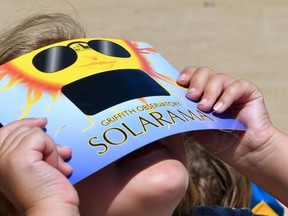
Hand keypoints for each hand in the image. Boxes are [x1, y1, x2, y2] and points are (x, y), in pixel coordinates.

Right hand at [0, 118, 78, 215]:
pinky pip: (40, 137)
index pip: (8, 131)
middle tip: (57, 158)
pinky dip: (53, 151)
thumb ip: (33, 147)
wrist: (51, 209)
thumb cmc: (47, 192)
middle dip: (45, 142)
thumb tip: (43, 127)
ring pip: (33, 133)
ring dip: (51, 150)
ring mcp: (4, 158)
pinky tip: (56, 167)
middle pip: (23, 130)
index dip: (26, 123)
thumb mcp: (36, 163)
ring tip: (55, 168)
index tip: (42, 121)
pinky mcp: (17, 158)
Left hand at [177, 67, 287, 204]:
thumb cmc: (217, 140)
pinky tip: (219, 109)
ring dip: (209, 92)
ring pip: (218, 78)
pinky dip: (226, 97)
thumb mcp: (195, 126)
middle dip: (196, 83)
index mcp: (203, 92)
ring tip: (204, 108)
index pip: (193, 75)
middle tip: (191, 97)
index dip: (186, 75)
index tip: (179, 83)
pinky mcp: (250, 92)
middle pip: (204, 72)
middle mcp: (217, 87)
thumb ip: (185, 113)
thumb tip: (167, 104)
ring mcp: (233, 88)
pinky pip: (237, 86)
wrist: (243, 152)